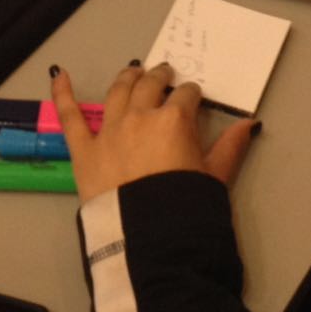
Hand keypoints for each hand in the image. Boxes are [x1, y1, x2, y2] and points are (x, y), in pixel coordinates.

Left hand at [51, 62, 260, 203]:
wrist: (150, 239)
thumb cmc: (187, 207)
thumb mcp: (215, 176)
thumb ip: (231, 146)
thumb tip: (250, 123)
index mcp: (174, 120)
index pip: (186, 96)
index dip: (191, 94)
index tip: (193, 97)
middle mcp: (140, 117)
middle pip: (150, 86)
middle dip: (160, 77)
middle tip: (164, 74)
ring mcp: (110, 131)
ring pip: (117, 92)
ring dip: (127, 78)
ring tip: (133, 72)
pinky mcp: (84, 150)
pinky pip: (71, 117)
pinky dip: (63, 94)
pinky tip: (60, 75)